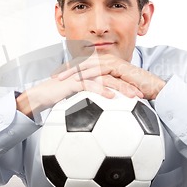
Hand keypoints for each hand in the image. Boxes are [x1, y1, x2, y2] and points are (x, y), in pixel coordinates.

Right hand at [16, 72, 133, 118]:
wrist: (43, 96)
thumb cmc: (62, 99)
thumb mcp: (82, 100)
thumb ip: (95, 101)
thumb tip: (108, 114)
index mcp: (94, 75)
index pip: (116, 77)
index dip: (130, 85)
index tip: (143, 95)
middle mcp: (90, 72)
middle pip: (115, 76)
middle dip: (130, 85)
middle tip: (144, 95)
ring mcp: (82, 75)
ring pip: (106, 79)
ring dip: (121, 88)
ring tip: (133, 97)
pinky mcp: (74, 81)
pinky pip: (91, 84)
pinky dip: (101, 90)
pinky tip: (111, 98)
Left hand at [56, 53, 165, 100]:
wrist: (152, 88)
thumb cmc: (136, 91)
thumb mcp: (116, 91)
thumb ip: (105, 91)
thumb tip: (94, 100)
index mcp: (105, 64)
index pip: (83, 65)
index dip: (69, 70)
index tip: (56, 77)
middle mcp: (106, 60)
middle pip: (81, 63)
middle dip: (66, 69)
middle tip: (52, 77)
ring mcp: (111, 62)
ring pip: (86, 65)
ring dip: (71, 71)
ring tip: (60, 79)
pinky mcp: (115, 66)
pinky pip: (97, 70)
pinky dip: (85, 75)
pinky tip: (76, 81)